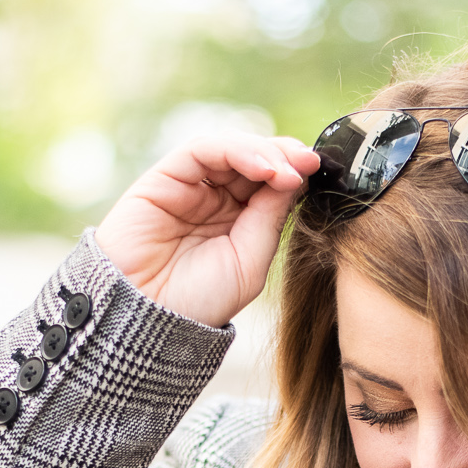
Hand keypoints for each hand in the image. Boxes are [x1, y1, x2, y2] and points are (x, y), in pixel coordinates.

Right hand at [95, 133, 320, 328]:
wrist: (146, 318)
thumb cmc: (198, 302)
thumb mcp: (250, 261)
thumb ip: (270, 218)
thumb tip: (296, 175)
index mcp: (238, 222)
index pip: (272, 183)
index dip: (296, 173)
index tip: (321, 174)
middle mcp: (215, 200)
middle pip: (256, 159)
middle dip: (286, 157)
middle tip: (309, 164)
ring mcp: (191, 187)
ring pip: (233, 149)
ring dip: (265, 152)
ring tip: (286, 171)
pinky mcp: (165, 177)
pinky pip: (203, 150)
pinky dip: (236, 150)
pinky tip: (263, 168)